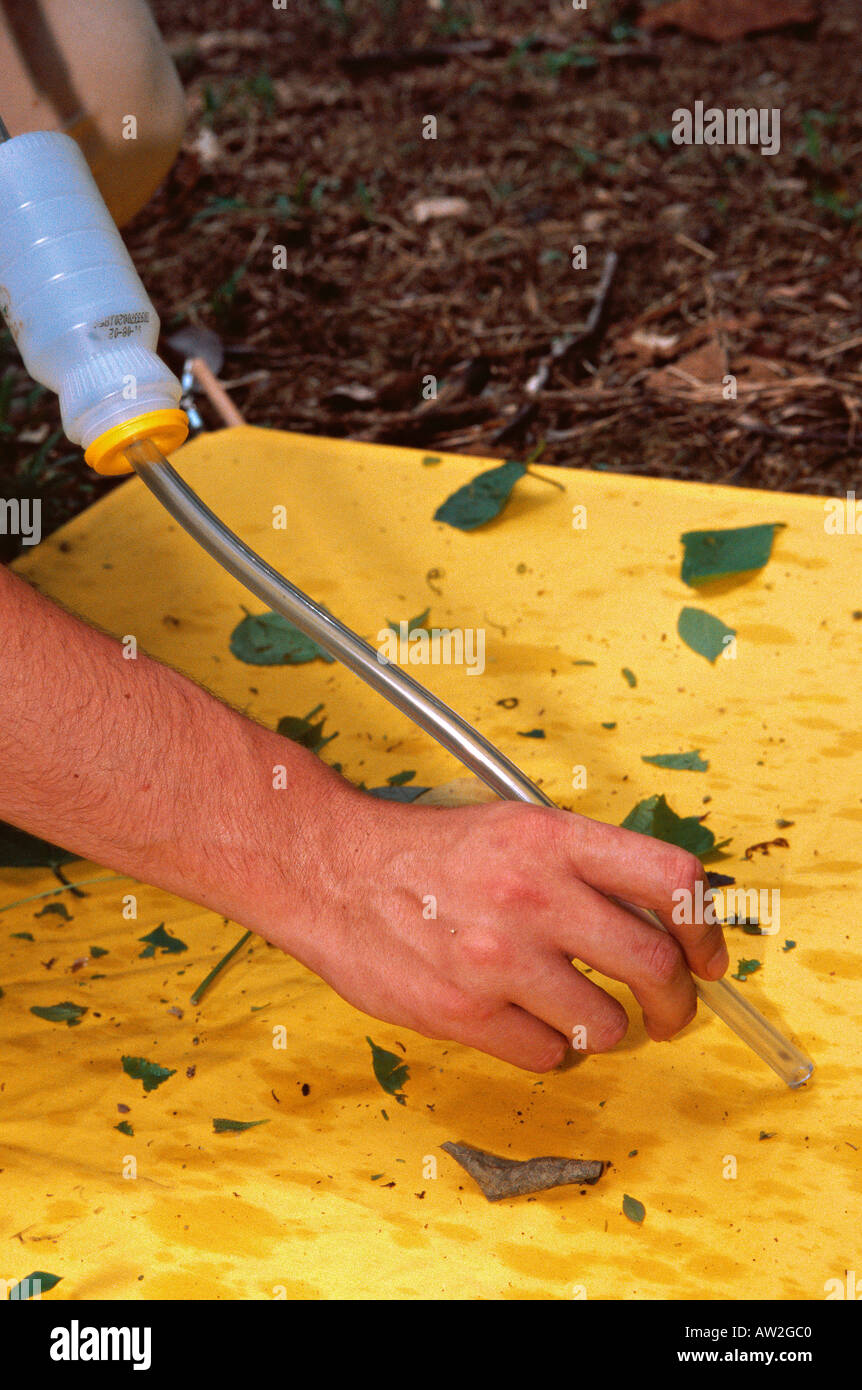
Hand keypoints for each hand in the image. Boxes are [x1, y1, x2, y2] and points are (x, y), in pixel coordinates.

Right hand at [269, 785, 728, 1073]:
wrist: (332, 872)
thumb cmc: (426, 853)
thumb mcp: (517, 828)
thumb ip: (587, 867)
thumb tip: (663, 920)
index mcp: (554, 840)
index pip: (671, 879)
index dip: (706, 927)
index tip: (707, 956)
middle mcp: (534, 895)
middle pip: (654, 966)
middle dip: (677, 1003)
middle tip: (669, 1012)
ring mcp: (498, 958)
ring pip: (606, 1026)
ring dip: (606, 1030)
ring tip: (579, 1015)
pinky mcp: (463, 1012)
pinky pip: (549, 1056)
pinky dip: (551, 1050)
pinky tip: (529, 1024)